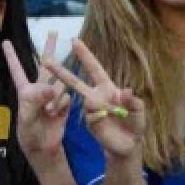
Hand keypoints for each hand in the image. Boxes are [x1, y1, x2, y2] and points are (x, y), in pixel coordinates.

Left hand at [3, 34, 70, 168]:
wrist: (44, 149)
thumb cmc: (29, 134)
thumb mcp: (27, 118)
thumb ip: (36, 101)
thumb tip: (52, 89)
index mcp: (26, 91)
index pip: (18, 70)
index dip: (12, 56)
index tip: (5, 41)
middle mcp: (40, 90)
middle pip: (46, 65)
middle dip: (49, 48)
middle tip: (54, 31)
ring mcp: (53, 96)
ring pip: (60, 81)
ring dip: (58, 89)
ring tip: (51, 108)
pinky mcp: (65, 104)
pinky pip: (67, 97)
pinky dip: (62, 105)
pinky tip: (56, 114)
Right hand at [45, 38, 145, 160]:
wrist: (129, 144)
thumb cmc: (134, 123)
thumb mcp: (138, 110)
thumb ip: (133, 100)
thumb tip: (126, 90)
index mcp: (107, 87)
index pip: (94, 68)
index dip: (85, 55)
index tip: (74, 41)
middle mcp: (96, 96)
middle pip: (75, 82)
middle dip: (61, 72)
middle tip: (46, 60)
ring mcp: (91, 109)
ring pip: (86, 100)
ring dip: (99, 105)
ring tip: (112, 113)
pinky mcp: (89, 122)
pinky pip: (91, 116)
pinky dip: (100, 117)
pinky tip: (107, 120)